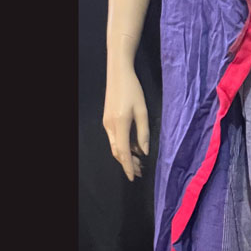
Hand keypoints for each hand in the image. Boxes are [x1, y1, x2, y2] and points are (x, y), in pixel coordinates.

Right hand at [102, 61, 149, 181]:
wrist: (118, 73)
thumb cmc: (133, 89)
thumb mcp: (142, 110)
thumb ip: (143, 132)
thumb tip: (144, 151)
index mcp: (120, 124)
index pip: (123, 152)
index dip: (128, 166)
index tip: (133, 177)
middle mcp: (110, 126)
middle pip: (117, 152)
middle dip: (128, 163)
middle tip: (140, 172)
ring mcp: (107, 123)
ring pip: (115, 146)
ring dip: (125, 156)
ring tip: (139, 163)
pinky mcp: (107, 120)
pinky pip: (115, 138)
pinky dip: (123, 146)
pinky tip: (134, 148)